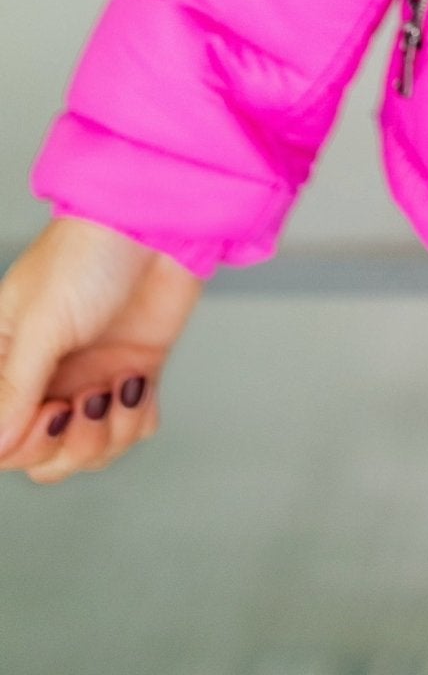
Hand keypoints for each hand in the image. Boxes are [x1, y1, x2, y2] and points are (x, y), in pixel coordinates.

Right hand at [0, 218, 202, 482]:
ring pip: (89, 449)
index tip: (51, 413)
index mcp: (5, 361)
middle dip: (70, 445)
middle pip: (42, 457)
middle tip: (87, 401)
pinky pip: (132, 427)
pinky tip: (139, 382)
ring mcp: (91, 377)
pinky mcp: (134, 372)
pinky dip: (138, 418)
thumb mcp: (41, 321)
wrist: (158, 224)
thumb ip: (16, 387)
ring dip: (108, 434)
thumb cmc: (89, 253)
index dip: (24, 444)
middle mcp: (45, 377)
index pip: (0, 439)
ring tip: (116, 388)